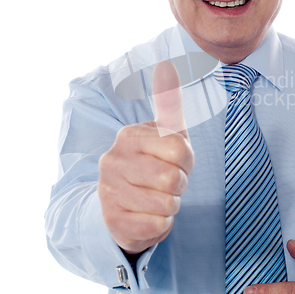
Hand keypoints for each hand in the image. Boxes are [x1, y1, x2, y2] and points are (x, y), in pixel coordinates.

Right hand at [98, 61, 193, 253]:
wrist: (123, 204)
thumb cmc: (152, 163)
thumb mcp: (164, 133)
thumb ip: (168, 102)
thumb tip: (167, 66)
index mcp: (128, 135)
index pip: (180, 149)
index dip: (187, 161)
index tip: (175, 162)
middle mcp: (112, 161)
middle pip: (173, 179)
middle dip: (179, 184)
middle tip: (167, 183)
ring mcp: (108, 191)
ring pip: (166, 204)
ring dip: (170, 205)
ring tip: (157, 198)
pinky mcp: (112, 221)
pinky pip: (156, 227)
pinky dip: (161, 224)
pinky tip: (148, 215)